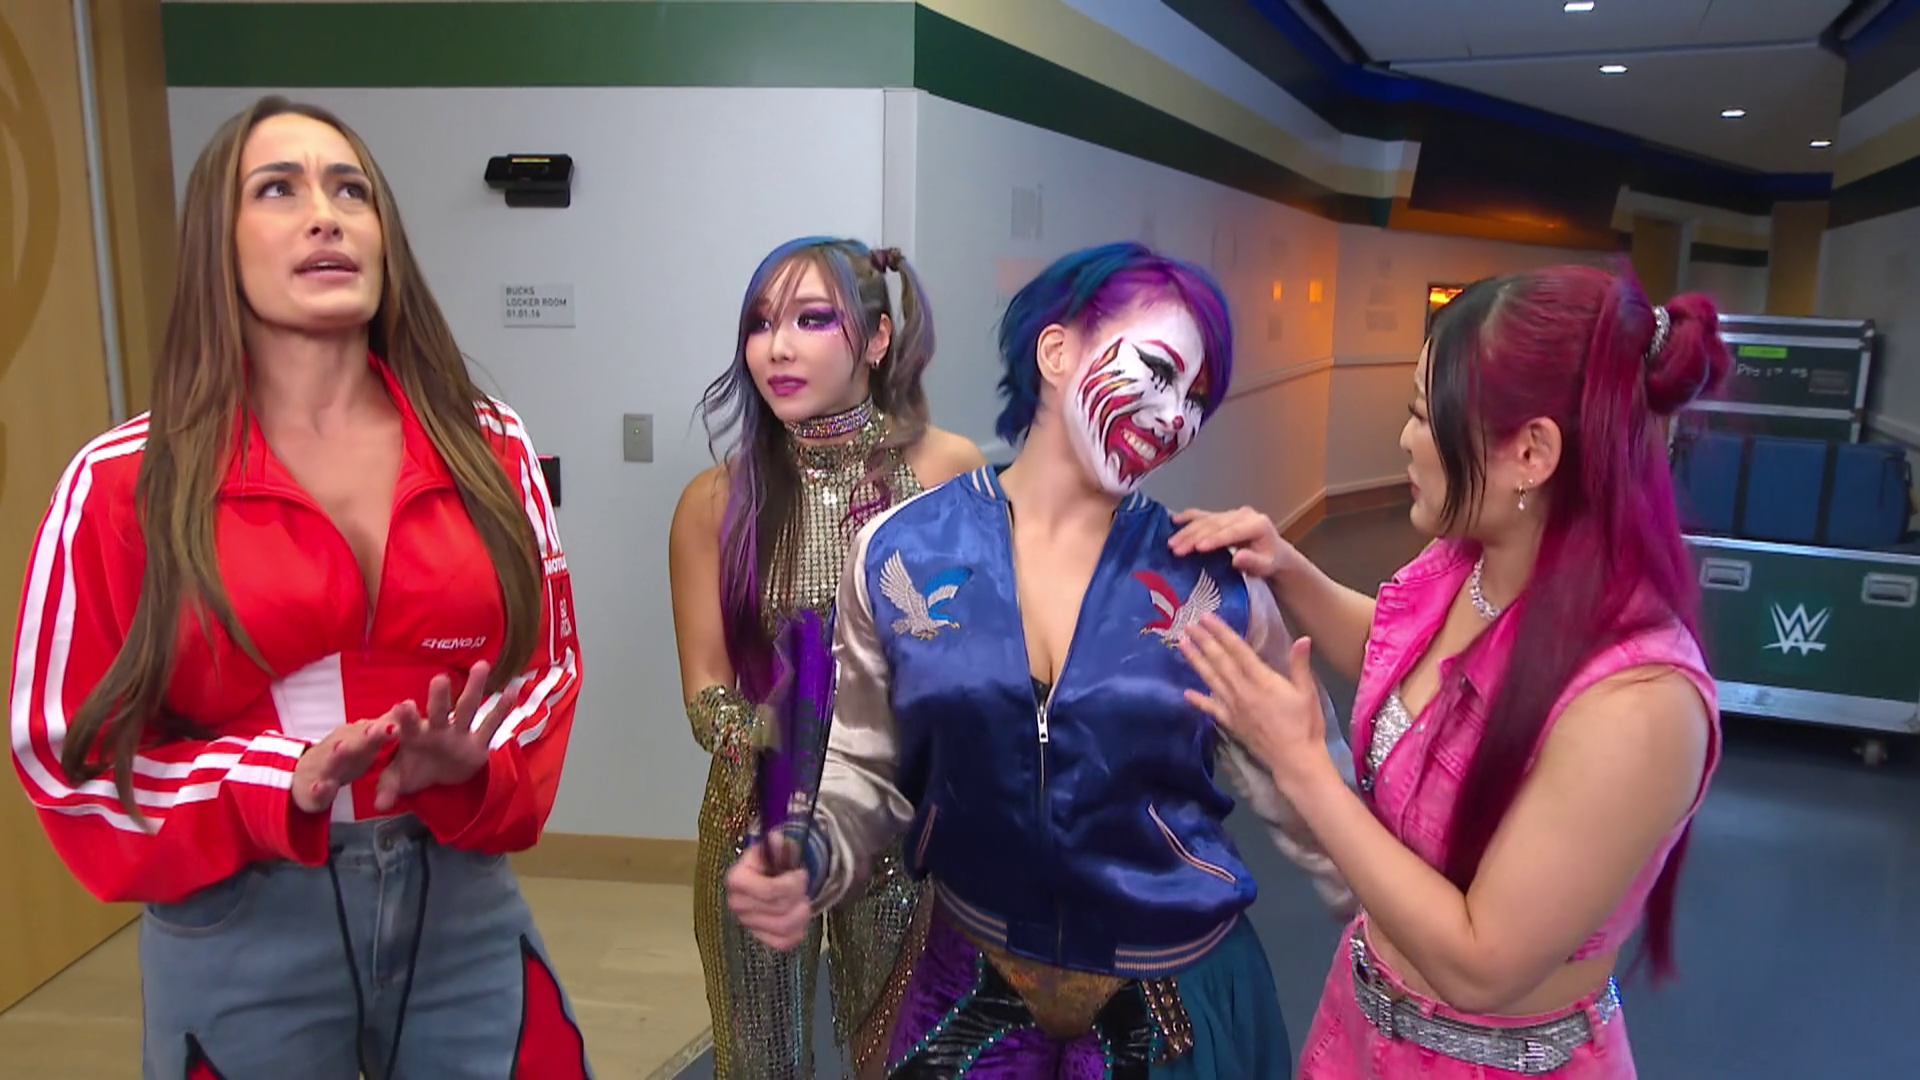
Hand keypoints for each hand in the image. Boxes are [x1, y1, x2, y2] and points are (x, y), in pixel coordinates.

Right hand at [290, 706, 413, 813]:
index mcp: (356, 737)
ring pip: (331, 760)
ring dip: (338, 754)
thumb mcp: (366, 741)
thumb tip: (410, 703)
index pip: (373, 727)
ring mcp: (323, 767)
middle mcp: (338, 747)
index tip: (408, 710)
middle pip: (354, 740)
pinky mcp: (311, 790)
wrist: (304, 776)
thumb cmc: (346, 755)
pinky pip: (316, 791)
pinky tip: (323, 787)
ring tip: (343, 748)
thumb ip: (384, 725)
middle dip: (369, 734)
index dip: (390, 721)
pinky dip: (320, 789)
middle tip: (389, 729)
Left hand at [372, 661, 515, 812]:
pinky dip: (502, 709)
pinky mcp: (477, 743)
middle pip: (439, 711)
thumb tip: (380, 805)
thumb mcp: (398, 780)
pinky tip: (513, 690)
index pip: (408, 725)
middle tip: (440, 678)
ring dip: (474, 687)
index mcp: (415, 736)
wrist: (436, 773)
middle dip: (440, 697)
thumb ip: (388, 789)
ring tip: (481, 665)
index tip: (403, 705)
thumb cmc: (413, 769)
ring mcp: (459, 733)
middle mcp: (437, 730)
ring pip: (467, 709)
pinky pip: (491, 725)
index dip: (406, 717)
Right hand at [725, 834, 812, 950]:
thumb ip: (777, 844)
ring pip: (783, 928)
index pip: (767, 891)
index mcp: (737, 879)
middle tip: (805, 886)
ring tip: (805, 902)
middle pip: (779, 910)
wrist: (770, 873)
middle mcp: (737, 903)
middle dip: (799, 896)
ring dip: (801, 914)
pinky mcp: (760, 937)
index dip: (790, 885)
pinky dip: (797, 932)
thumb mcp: (776, 846)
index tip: (801, 874)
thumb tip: (777, 839)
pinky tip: (800, 919)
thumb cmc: (773, 860)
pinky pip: (782, 943)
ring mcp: (748, 923)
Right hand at [1168, 506, 1301, 579]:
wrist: (1274, 552)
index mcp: (1257, 524)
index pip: (1232, 531)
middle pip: (1215, 524)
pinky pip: (1204, 515)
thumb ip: (1253, 562)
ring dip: (1187, 531)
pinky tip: (1173, 520)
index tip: (1198, 548)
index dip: (1214, 539)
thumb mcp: (1266, 566)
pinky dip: (1188, 517)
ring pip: (1206, 520)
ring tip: (1171, 543)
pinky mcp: (1223, 515)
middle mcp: (1243, 515)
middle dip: (1193, 536)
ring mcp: (1232, 513)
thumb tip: (1237, 558)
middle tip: (1176, 549)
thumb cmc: (1269, 561)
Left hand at [1179, 615, 1331, 791]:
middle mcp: (1242, 691)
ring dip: (1196, 661)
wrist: (1295, 759)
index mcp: (1261, 680)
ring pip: (1211, 679)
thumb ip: (1300, 664)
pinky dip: (1199, 701)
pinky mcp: (1231, 723)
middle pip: (1219, 661)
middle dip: (1203, 641)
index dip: (1221, 632)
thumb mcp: (1307, 692)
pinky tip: (1186, 693)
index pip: (1237, 650)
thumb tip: (1303, 638)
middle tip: (1188, 624)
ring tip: (1182, 645)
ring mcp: (1234, 707)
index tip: (1207, 618)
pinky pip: (1211, 709)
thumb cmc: (1305, 724)